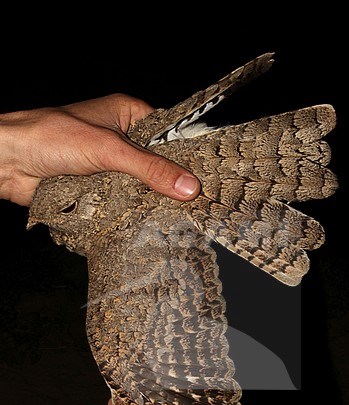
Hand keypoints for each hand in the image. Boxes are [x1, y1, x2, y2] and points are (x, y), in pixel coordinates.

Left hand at [0, 94, 199, 205]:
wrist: (8, 162)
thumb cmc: (50, 137)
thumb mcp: (109, 149)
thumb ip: (149, 168)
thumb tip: (188, 186)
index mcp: (127, 114)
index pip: (168, 134)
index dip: (186, 156)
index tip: (206, 178)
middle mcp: (120, 139)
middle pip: (155, 165)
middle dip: (167, 184)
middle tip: (193, 205)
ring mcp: (107, 166)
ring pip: (139, 186)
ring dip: (146, 200)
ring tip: (174, 218)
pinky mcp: (96, 188)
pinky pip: (121, 201)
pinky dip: (128, 211)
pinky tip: (144, 224)